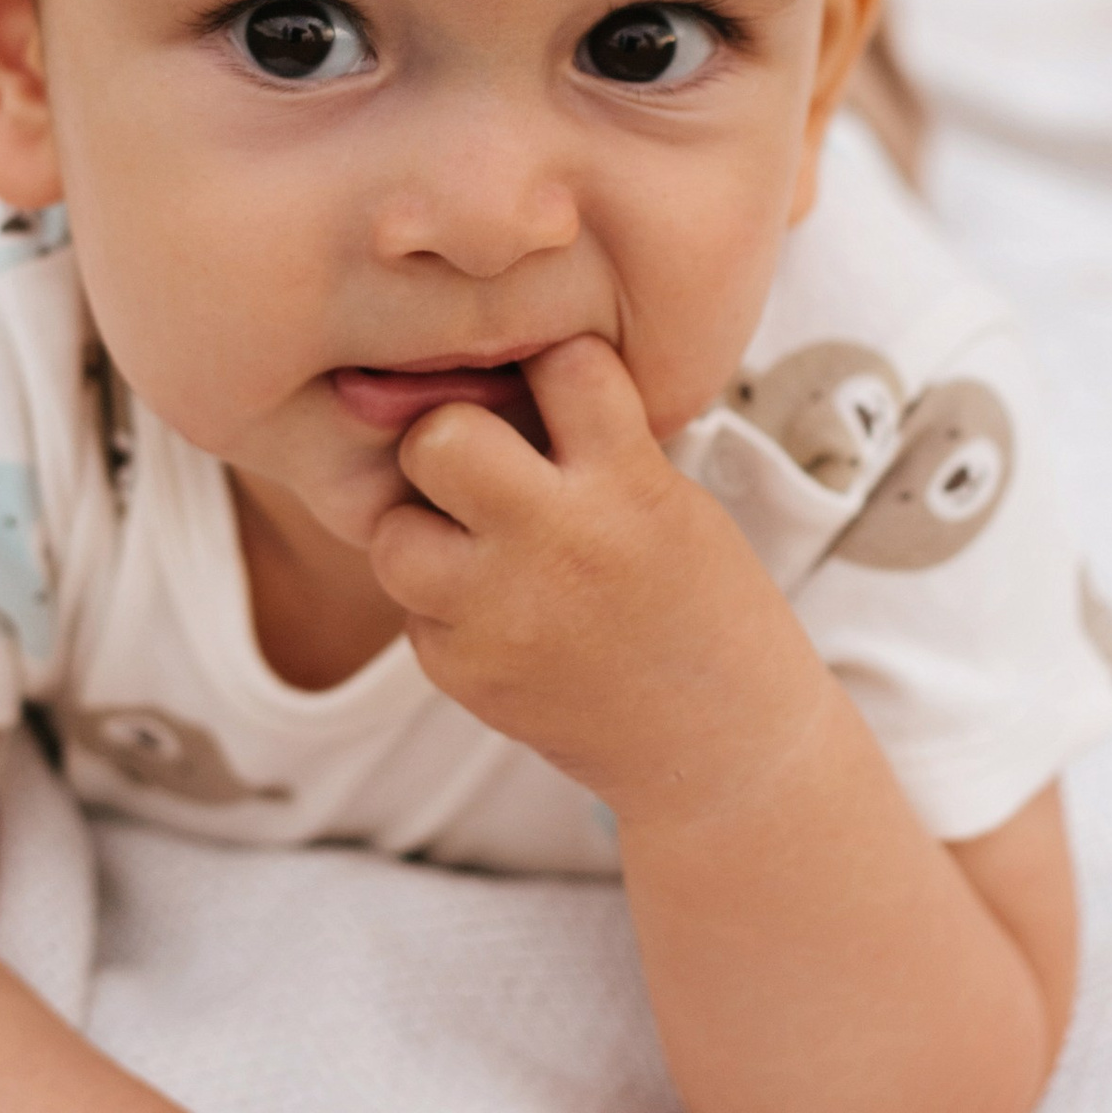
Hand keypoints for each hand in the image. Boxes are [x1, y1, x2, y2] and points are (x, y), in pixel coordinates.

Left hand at [370, 335, 816, 822]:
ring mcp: (504, 615)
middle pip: (439, 439)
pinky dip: (443, 611)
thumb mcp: (674, 503)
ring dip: (423, 534)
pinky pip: (412, 615)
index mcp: (630, 484)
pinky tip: (499, 621)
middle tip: (476, 471)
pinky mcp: (467, 675)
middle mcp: (559, 541)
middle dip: (449, 443)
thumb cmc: (698, 607)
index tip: (553, 389)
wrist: (717, 748)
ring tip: (472, 551)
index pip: (561, 365)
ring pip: (394, 535)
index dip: (553, 367)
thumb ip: (593, 446)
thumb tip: (488, 380)